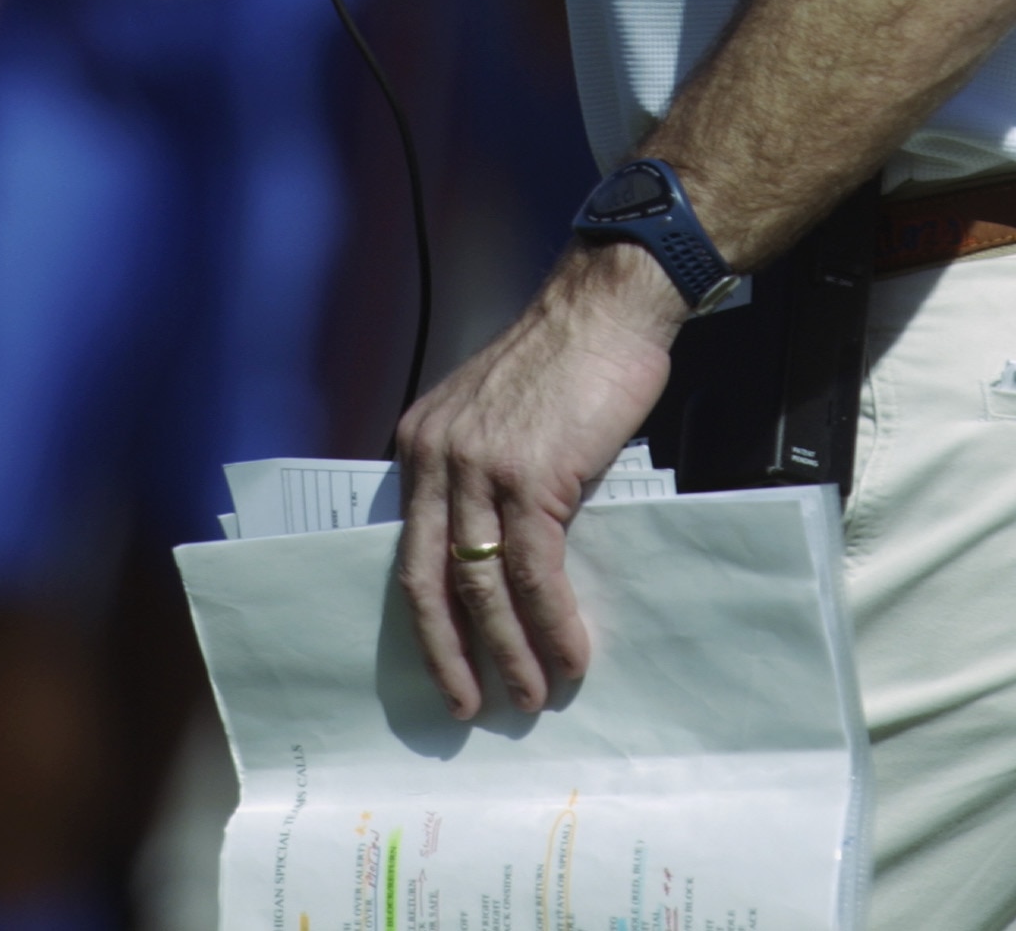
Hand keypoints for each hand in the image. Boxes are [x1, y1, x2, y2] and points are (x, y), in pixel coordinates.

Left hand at [396, 242, 681, 719]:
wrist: (605, 309)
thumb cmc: (564, 361)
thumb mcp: (495, 418)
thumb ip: (481, 478)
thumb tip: (497, 562)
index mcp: (421, 444)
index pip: (410, 550)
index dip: (426, 618)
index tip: (443, 665)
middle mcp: (437, 457)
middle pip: (428, 580)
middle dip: (447, 654)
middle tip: (466, 706)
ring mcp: (480, 467)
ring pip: (482, 585)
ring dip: (507, 652)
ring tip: (529, 695)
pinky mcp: (530, 476)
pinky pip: (535, 571)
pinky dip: (552, 623)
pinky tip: (569, 655)